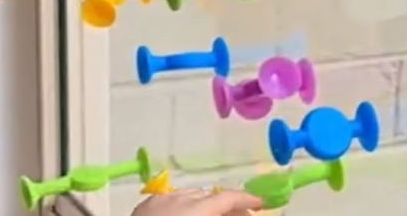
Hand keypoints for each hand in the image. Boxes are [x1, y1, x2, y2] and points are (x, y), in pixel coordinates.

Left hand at [131, 189, 262, 215]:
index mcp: (197, 209)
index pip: (227, 198)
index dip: (246, 200)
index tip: (260, 204)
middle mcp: (179, 198)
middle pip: (210, 196)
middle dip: (226, 207)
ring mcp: (160, 199)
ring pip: (189, 196)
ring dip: (204, 205)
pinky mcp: (145, 204)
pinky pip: (170, 199)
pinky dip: (183, 206)